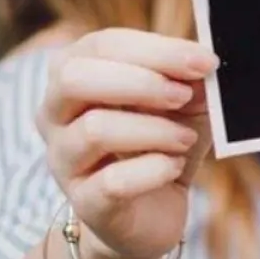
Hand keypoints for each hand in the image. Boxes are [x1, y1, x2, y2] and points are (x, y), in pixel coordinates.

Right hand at [36, 28, 216, 258]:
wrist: (152, 213)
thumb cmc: (161, 143)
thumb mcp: (184, 104)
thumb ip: (191, 81)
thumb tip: (204, 65)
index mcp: (75, 74)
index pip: (102, 45)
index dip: (156, 49)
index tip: (203, 61)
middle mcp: (55, 114)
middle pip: (75, 78)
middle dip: (140, 82)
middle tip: (184, 96)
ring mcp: (63, 160)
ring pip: (94, 129)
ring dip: (153, 129)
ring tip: (186, 139)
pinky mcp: (84, 203)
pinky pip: (112, 182)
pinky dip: (153, 169)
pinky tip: (173, 167)